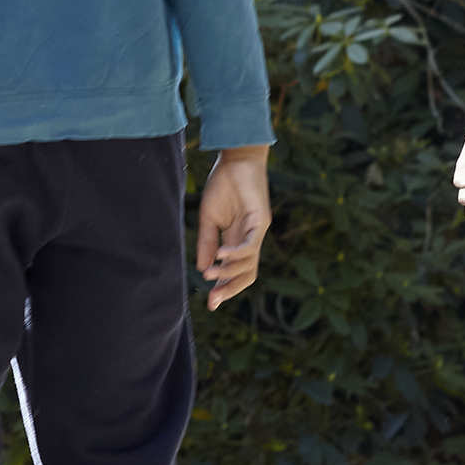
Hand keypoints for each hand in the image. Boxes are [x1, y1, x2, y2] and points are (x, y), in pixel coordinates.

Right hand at [196, 146, 271, 311]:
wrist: (236, 160)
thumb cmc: (223, 186)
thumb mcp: (209, 219)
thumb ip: (207, 244)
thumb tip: (203, 268)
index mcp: (237, 241)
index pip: (234, 271)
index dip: (224, 287)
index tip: (210, 304)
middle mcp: (250, 240)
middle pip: (246, 274)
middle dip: (230, 289)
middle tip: (213, 301)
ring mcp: (257, 232)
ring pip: (250, 264)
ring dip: (229, 272)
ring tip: (210, 274)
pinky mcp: (261, 221)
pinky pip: (251, 244)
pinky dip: (237, 254)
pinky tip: (222, 257)